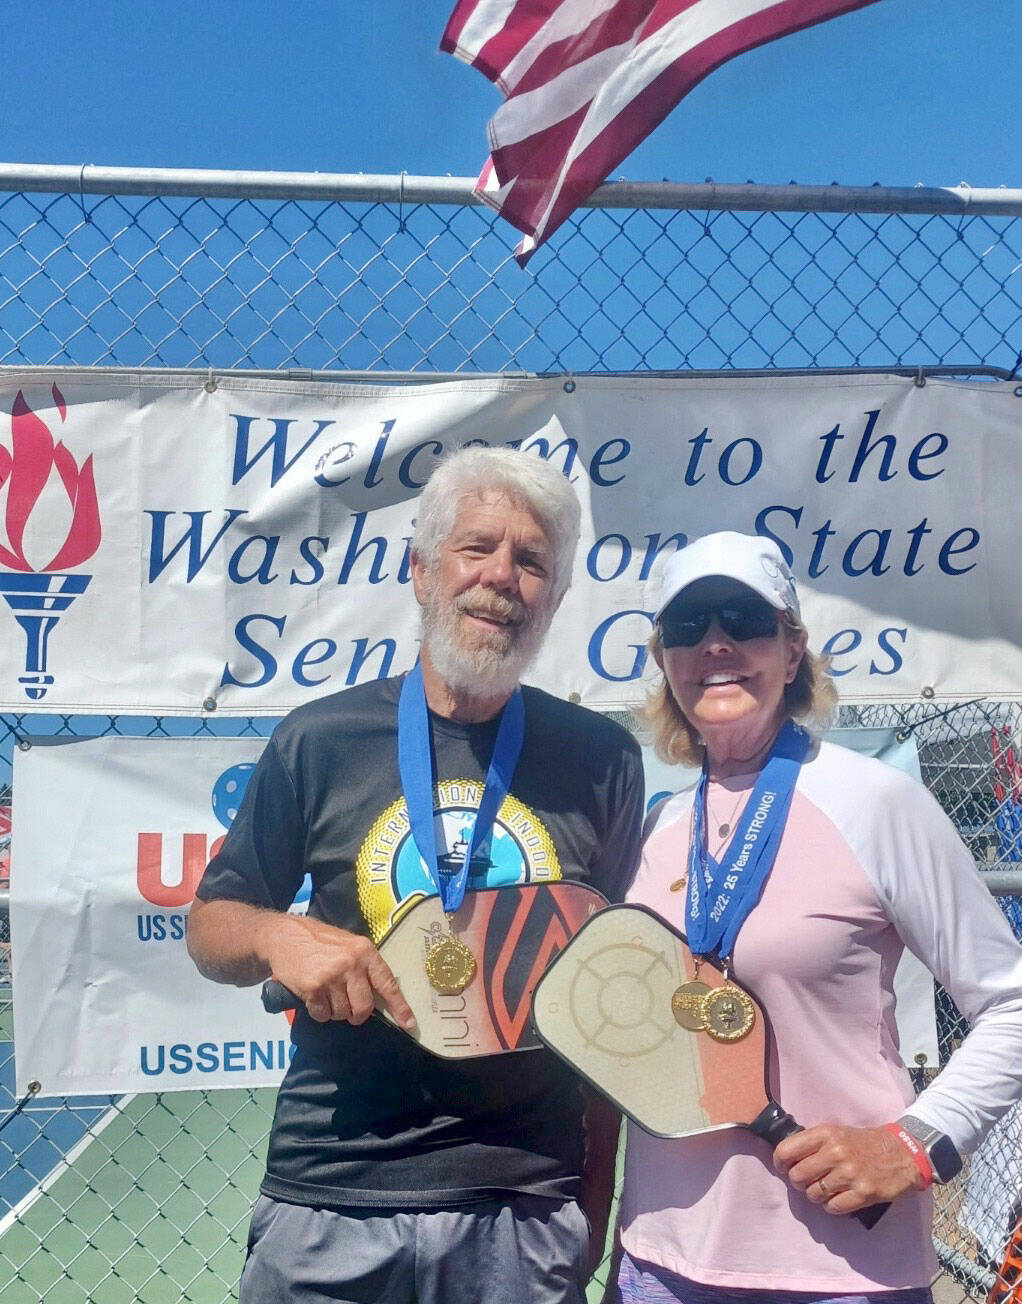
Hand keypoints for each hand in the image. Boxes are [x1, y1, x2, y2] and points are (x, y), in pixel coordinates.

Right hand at [266, 914, 415, 1030]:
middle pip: (364, 1007)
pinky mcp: (312, 988)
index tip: (408, 1024)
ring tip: (328, 996)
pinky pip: (323, 1015)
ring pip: (343, 1013)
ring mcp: (331, 977)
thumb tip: (379, 997)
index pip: (388, 983)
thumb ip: (364, 966)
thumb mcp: (348, 944)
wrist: (284, 936)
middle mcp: (351, 964)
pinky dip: (320, 1013)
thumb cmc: (319, 941)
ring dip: (336, 1012)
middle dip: (358, 1015)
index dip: (399, 1006)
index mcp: (365, 952)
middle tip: (351, 1011)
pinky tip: (315, 998)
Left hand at [773, 1124, 925, 1214]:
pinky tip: (838, 1198)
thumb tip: (786, 1158)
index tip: (784, 1167)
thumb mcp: (837, 1132)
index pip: (787, 1150)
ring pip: (813, 1194)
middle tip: (807, 1181)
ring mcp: (850, 1174)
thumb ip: (813, 1143)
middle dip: (798, 1182)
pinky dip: (831, 1206)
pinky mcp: (863, 1193)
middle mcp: (835, 1152)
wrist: (902, 1152)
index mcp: (826, 1134)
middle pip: (797, 1176)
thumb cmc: (863, 1142)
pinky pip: (833, 1207)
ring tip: (825, 1189)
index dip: (780, 1162)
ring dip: (816, 1195)